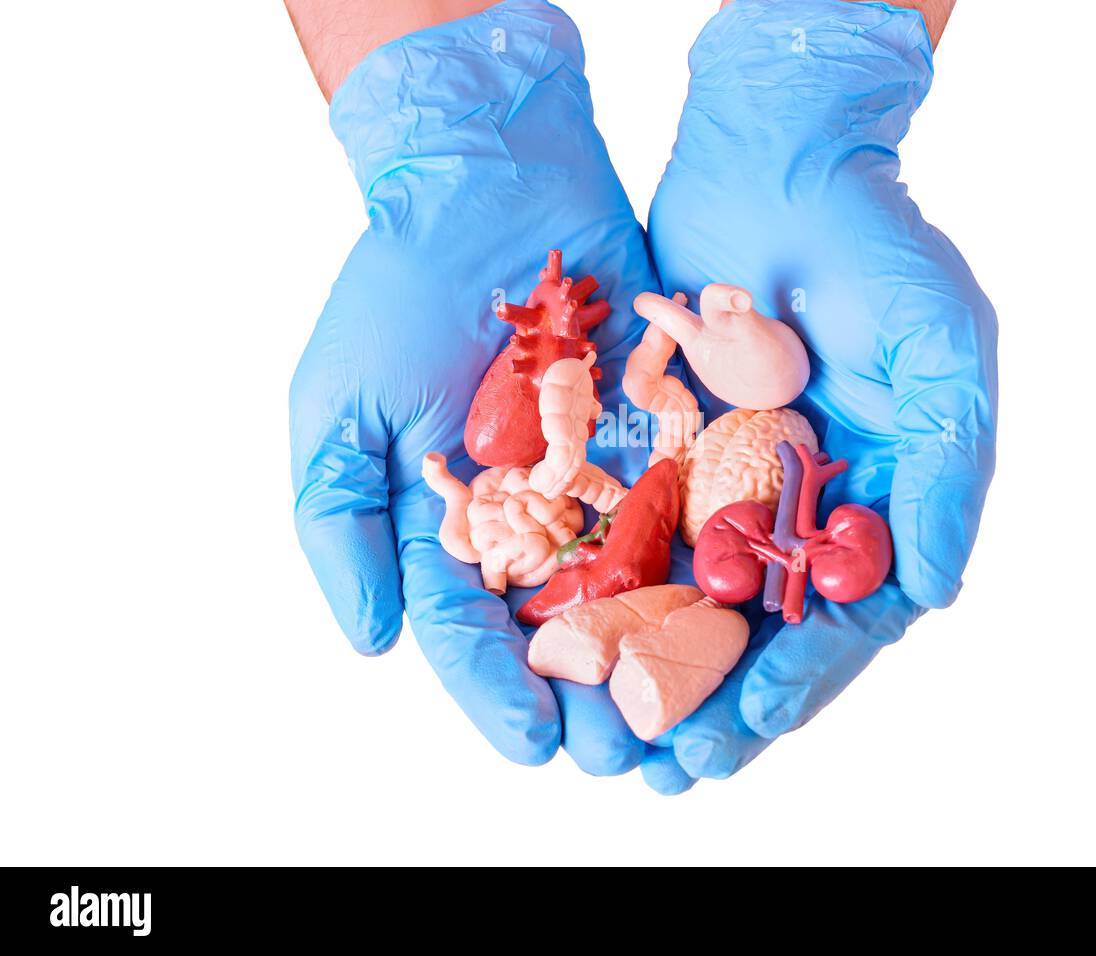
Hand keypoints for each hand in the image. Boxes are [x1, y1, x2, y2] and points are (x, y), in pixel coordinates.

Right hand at [289, 1, 655, 773]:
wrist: (492, 179)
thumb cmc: (398, 288)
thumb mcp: (341, 405)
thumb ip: (343, 525)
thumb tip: (369, 644)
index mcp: (460, 532)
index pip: (475, 633)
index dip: (498, 692)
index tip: (534, 744)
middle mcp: (542, 522)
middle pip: (572, 632)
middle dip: (600, 696)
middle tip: (632, 756)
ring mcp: (613, 482)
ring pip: (648, 590)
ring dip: (672, 657)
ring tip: (702, 718)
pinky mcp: (676, 436)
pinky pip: (704, 509)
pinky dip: (725, 563)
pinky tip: (753, 614)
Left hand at [638, 0, 996, 793]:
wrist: (774, 154)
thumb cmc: (877, 242)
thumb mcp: (943, 347)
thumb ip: (947, 472)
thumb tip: (931, 595)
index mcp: (876, 499)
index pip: (846, 612)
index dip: (805, 673)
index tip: (756, 717)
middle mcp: (798, 504)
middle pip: (757, 626)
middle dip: (718, 697)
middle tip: (676, 764)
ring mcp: (724, 480)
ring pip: (684, 596)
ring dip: (652, 667)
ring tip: (618, 737)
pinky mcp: (655, 447)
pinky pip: (623, 528)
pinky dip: (598, 586)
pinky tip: (565, 638)